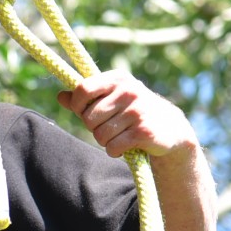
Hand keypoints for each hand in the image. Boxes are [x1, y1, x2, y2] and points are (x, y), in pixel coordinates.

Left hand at [57, 70, 197, 159]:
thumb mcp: (111, 99)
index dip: (78, 106)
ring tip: (120, 136)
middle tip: (110, 127)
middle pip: (89, 118)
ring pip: (100, 135)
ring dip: (106, 141)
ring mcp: (137, 111)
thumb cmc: (133, 112)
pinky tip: (126, 146)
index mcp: (118, 79)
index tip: (85, 113)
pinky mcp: (144, 131)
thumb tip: (60, 96)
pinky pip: (113, 147)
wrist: (170, 129)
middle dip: (94, 128)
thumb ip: (85, 98)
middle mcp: (129, 91)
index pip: (83, 89)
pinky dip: (115, 151)